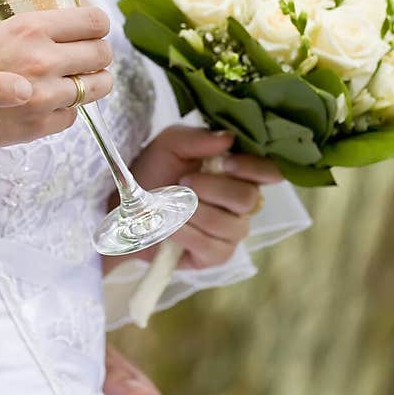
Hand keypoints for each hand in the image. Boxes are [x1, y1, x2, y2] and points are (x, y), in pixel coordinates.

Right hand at [0, 6, 113, 146]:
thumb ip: (26, 26)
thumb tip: (59, 21)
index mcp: (31, 29)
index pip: (94, 21)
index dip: (97, 26)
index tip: (91, 31)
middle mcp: (44, 61)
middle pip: (103, 53)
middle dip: (97, 54)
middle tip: (84, 58)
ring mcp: (47, 97)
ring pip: (98, 87)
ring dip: (91, 83)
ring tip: (75, 81)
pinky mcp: (43, 126)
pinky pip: (74, 115)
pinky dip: (65, 110)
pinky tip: (46, 104)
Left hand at [127, 126, 282, 268]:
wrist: (124, 208)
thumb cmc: (153, 172)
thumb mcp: (169, 145)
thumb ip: (197, 139)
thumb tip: (228, 138)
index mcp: (237, 172)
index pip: (269, 172)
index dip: (254, 169)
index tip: (226, 163)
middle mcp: (241, 203)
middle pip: (248, 198)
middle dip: (213, 189)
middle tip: (183, 182)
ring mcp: (231, 231)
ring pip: (231, 225)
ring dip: (196, 212)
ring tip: (171, 206)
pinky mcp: (216, 256)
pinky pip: (214, 248)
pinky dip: (189, 235)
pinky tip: (171, 228)